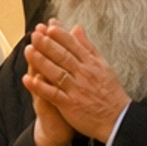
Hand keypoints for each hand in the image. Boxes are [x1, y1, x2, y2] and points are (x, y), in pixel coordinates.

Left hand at [23, 22, 128, 145]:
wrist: (118, 119)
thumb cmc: (110, 93)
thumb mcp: (103, 65)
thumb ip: (87, 46)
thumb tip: (76, 28)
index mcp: (91, 64)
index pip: (74, 46)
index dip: (60, 36)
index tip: (49, 27)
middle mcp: (84, 74)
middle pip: (63, 56)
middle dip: (47, 44)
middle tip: (35, 35)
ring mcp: (76, 89)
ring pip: (57, 72)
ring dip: (41, 61)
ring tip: (28, 51)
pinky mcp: (70, 104)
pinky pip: (53, 94)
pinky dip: (40, 87)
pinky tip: (28, 80)